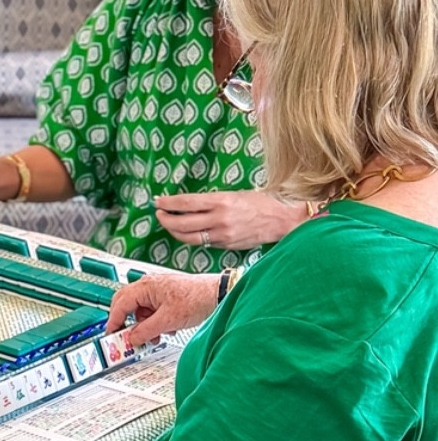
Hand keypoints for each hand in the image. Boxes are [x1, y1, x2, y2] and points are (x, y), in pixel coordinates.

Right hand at [107, 272, 218, 346]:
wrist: (218, 294)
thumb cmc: (197, 298)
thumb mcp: (168, 320)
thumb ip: (146, 331)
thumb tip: (132, 338)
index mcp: (145, 286)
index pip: (120, 305)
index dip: (114, 322)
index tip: (112, 335)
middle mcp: (148, 285)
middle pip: (126, 305)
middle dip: (128, 323)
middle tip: (127, 337)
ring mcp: (157, 290)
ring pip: (140, 310)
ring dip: (144, 325)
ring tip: (154, 336)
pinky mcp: (166, 296)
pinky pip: (152, 310)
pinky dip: (155, 322)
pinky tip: (165, 329)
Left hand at [153, 189, 303, 249]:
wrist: (282, 221)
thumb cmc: (262, 203)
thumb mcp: (235, 194)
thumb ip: (212, 201)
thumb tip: (188, 204)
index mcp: (222, 201)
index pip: (185, 203)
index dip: (168, 203)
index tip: (157, 201)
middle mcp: (220, 219)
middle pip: (182, 223)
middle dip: (165, 219)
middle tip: (159, 213)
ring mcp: (222, 235)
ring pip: (189, 237)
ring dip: (174, 231)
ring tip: (168, 224)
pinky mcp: (226, 246)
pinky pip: (203, 243)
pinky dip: (191, 237)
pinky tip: (187, 232)